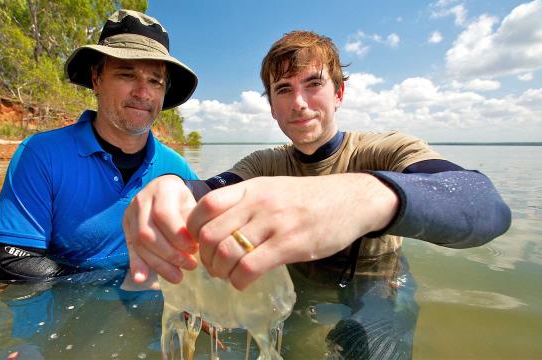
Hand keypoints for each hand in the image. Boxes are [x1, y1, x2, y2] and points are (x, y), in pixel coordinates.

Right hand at [123, 175, 198, 283]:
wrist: (167, 191)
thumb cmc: (183, 201)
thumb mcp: (192, 205)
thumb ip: (191, 223)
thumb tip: (192, 250)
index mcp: (161, 190)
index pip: (164, 215)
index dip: (178, 236)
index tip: (194, 250)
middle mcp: (142, 200)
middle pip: (148, 233)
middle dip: (170, 254)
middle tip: (190, 266)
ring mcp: (131, 213)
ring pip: (139, 243)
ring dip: (159, 264)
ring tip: (178, 276)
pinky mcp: (126, 227)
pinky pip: (130, 248)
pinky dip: (137, 265)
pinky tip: (142, 279)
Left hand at [186, 173, 397, 290]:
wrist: (350, 199)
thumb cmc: (308, 198)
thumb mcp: (272, 188)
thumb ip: (245, 202)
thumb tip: (214, 224)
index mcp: (251, 188)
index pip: (205, 205)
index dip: (193, 229)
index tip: (199, 243)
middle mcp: (258, 203)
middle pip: (209, 234)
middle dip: (205, 257)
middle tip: (213, 266)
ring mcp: (274, 224)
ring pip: (226, 253)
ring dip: (221, 271)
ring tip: (228, 275)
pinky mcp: (290, 245)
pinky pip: (249, 268)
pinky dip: (238, 281)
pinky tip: (243, 282)